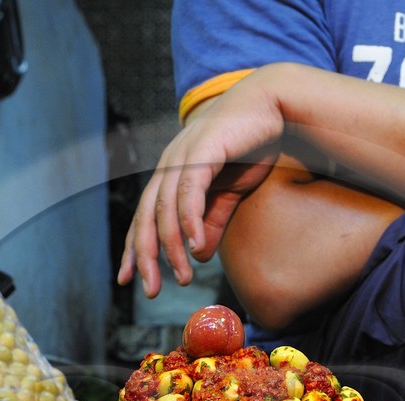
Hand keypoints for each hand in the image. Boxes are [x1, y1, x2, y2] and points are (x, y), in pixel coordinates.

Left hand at [119, 69, 286, 297]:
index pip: (145, 217)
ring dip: (172, 247)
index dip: (135, 249)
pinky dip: (189, 221)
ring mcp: (183, 156)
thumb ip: (212, 221)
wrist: (274, 105)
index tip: (129, 279)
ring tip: (182, 276)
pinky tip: (194, 246)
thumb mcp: (230, 192)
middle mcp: (170, 164)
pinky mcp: (202, 151)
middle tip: (152, 290)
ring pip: (166, 210)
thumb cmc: (252, 145)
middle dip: (146, 257)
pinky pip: (189, 192)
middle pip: (147, 218)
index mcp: (172, 174)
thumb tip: (198, 254)